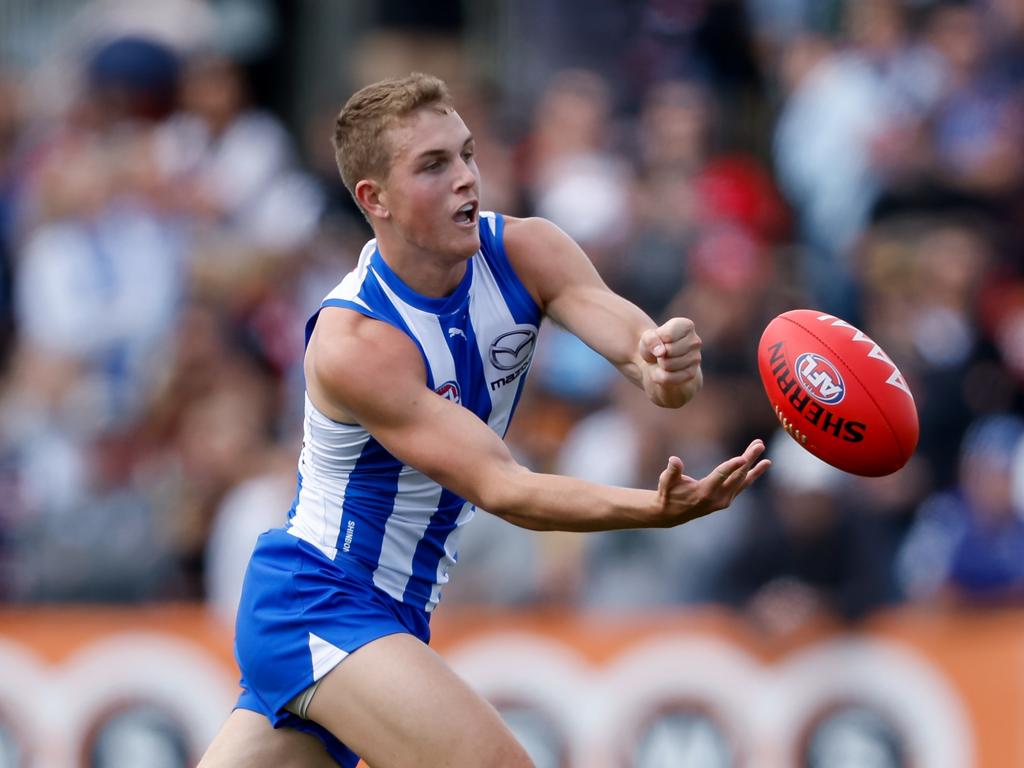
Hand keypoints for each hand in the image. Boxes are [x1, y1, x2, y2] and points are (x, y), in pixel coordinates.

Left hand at [638, 317, 702, 406]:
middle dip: (659, 354)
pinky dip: (660, 376)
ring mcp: (696, 359)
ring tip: (664, 361)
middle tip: (661, 353)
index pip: (667, 336)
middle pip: (668, 351)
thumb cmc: (655, 346)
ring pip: (667, 365)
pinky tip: (666, 371)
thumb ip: (650, 339)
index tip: (660, 340)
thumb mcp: (647, 338)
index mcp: (687, 326)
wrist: (660, 364)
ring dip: (660, 365)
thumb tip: (662, 352)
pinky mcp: (691, 374)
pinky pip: (667, 377)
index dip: (657, 339)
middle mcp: (695, 341)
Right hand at [654, 439, 770, 525]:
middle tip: (759, 444)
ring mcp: (724, 501)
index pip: (720, 476)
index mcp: (704, 492)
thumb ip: (672, 470)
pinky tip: (760, 466)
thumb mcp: (666, 481)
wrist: (671, 514)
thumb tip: (674, 459)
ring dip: (754, 467)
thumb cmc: (668, 493)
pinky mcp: (726, 500)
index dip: (731, 466)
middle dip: (749, 459)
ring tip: (765, 455)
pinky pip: (742, 486)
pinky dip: (752, 476)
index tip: (744, 458)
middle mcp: (717, 498)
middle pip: (737, 476)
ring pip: (742, 481)